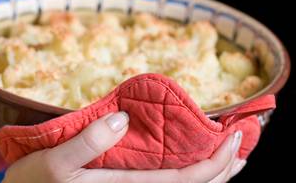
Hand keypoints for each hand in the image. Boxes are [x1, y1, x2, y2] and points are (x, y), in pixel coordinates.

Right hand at [3, 111, 245, 182]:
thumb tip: (125, 119)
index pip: (189, 181)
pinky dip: (189, 181)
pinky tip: (189, 170)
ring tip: (229, 159)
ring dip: (211, 178)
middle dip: (224, 170)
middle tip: (243, 144)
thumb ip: (88, 141)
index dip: (217, 160)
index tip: (235, 134)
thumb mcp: (51, 164)